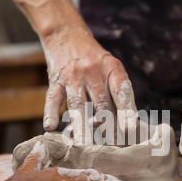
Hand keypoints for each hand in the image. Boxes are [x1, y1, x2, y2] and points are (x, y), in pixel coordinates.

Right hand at [42, 27, 137, 141]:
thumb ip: (115, 92)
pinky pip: (53, 98)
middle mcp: (92, 70)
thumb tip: (125, 124)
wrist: (66, 33)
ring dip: (82, 127)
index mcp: (111, 67)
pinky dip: (51, 113)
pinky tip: (51, 127)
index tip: (130, 128)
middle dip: (106, 126)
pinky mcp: (55, 79)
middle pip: (101, 103)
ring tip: (85, 145)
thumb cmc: (93, 59)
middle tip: (110, 146)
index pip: (121, 91)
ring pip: (78, 105)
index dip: (126, 110)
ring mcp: (72, 75)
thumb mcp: (109, 68)